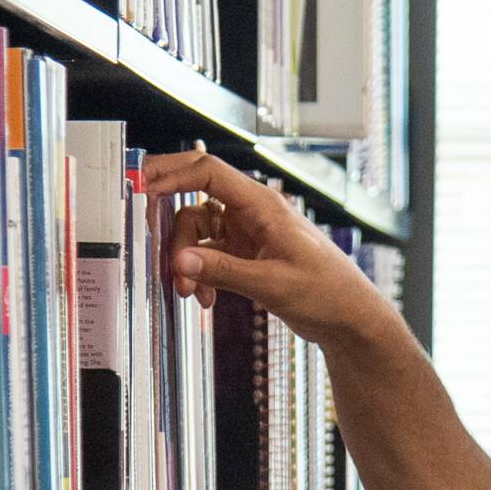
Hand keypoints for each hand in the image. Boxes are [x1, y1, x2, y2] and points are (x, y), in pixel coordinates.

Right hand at [140, 149, 393, 352]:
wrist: (349, 317)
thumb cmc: (327, 292)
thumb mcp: (273, 283)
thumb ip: (224, 271)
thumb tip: (180, 262)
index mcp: (263, 204)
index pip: (208, 172)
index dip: (171, 175)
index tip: (141, 190)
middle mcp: (251, 213)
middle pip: (192, 204)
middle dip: (173, 233)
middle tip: (160, 256)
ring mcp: (246, 234)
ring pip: (196, 235)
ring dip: (186, 263)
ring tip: (191, 294)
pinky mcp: (245, 255)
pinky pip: (207, 257)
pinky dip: (200, 276)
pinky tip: (206, 299)